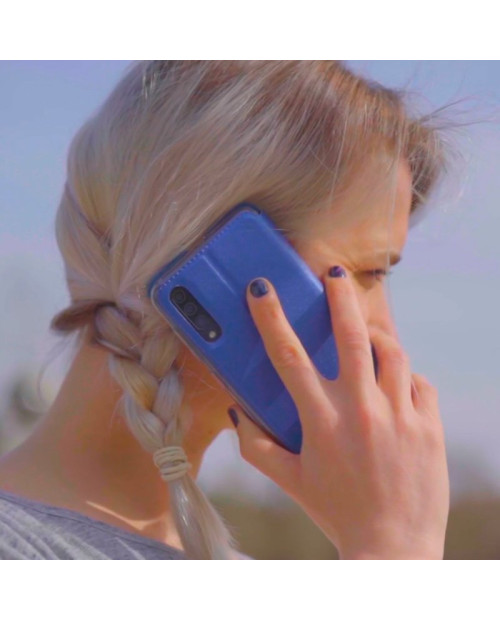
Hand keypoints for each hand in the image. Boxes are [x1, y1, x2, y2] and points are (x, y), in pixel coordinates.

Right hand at [227, 268, 449, 558]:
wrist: (394, 547)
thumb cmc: (336, 512)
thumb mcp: (290, 481)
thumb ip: (257, 446)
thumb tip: (237, 414)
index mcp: (322, 421)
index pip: (288, 356)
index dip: (271, 317)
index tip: (262, 289)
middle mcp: (361, 411)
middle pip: (350, 335)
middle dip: (339, 296)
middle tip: (334, 274)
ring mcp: (400, 415)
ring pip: (391, 351)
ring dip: (376, 334)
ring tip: (367, 332)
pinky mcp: (429, 425)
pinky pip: (418, 382)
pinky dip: (405, 377)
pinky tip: (394, 385)